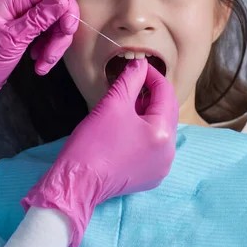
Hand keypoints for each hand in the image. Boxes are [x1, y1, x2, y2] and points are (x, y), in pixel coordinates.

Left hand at [0, 0, 78, 113]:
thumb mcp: (12, 40)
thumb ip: (38, 19)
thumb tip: (63, 2)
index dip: (65, 6)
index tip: (68, 29)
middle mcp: (17, 4)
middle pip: (55, 8)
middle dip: (60, 33)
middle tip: (52, 55)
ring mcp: (21, 19)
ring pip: (54, 24)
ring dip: (54, 46)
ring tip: (43, 65)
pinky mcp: (24, 33)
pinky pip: (46, 36)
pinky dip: (47, 50)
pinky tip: (39, 64)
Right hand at [22, 59, 178, 246]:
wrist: (77, 183)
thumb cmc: (93, 143)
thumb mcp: (112, 104)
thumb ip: (130, 79)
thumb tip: (139, 64)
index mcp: (163, 134)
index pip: (166, 93)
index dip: (152, 75)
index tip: (138, 66)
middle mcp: (169, 153)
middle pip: (166, 111)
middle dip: (151, 94)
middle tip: (133, 82)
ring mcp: (161, 167)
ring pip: (160, 129)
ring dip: (148, 112)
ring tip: (128, 103)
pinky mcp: (150, 176)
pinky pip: (153, 146)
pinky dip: (144, 132)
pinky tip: (127, 126)